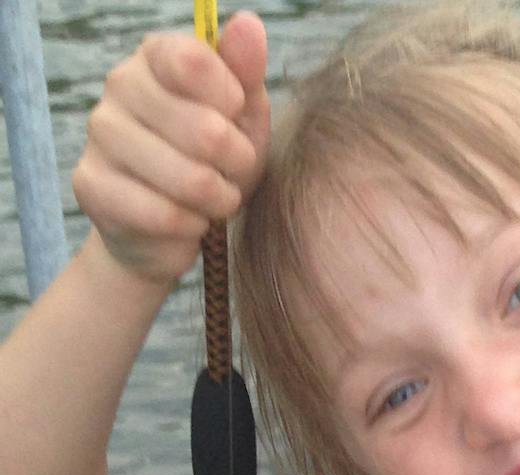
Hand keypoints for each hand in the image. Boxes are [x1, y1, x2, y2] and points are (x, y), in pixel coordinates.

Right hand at [72, 12, 269, 285]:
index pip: (196, 61)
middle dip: (238, 165)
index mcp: (156, 57)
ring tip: (213, 199)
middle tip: (232, 173)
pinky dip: (191, 227)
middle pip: (207, 131)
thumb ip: (245, 72)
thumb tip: (249, 24)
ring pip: (191, 180)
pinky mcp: (91, 185)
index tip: (235, 117)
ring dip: (219, 200)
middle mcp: (120, 85)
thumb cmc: (210, 163)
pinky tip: (187, 220)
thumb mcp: (241, 117)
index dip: (232, 102)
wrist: (165, 227)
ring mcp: (100, 134)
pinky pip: (166, 215)